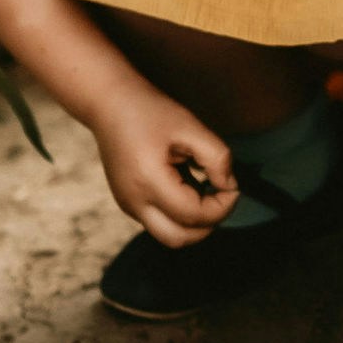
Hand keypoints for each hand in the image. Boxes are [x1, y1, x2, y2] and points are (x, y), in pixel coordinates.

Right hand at [90, 79, 237, 245]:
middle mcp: (134, 202)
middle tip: (222, 196)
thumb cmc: (150, 111)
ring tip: (202, 187)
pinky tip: (185, 184)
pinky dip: (179, 214)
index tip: (234, 186)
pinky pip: (159, 222)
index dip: (223, 206)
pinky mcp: (127, 203)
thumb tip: (229, 185)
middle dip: (209, 223)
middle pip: (180, 238)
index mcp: (149, 182)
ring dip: (193, 221)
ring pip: (169, 235)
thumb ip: (217, 158)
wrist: (109, 104)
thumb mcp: (190, 127)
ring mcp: (128, 206)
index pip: (195, 216)